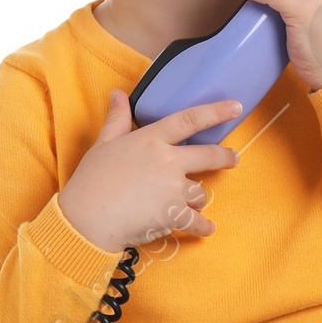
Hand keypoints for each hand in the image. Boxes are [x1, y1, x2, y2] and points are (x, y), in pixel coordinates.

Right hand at [58, 92, 241, 252]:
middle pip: (209, 155)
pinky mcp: (173, 215)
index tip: (236, 107)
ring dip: (196, 198)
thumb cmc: (90, 180)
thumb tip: (118, 94)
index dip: (215, 111)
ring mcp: (173, 189)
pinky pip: (197, 221)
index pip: (189, 119)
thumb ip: (117, 119)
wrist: (86, 219)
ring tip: (185, 204)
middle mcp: (167, 161)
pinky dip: (202, 226)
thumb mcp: (103, 144)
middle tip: (233, 159)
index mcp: (151, 139)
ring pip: (201, 192)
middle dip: (226, 157)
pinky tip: (206, 228)